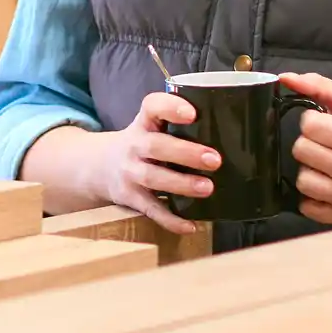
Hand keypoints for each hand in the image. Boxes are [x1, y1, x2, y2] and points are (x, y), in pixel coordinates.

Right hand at [83, 92, 220, 234]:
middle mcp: (134, 145)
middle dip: (185, 153)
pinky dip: (171, 220)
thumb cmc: (141, 145)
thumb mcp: (149, 128)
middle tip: (215, 160)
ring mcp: (129, 172)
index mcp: (143, 123)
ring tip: (207, 188)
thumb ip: (178, 128)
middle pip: (155, 146)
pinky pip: (151, 210)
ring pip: (153, 178)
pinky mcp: (130, 197)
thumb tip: (233, 134)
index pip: (152, 107)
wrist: (98, 166)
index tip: (192, 113)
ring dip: (181, 184)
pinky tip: (191, 225)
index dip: (170, 107)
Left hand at [279, 72, 331, 225]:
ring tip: (325, 164)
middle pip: (302, 151)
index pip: (310, 126)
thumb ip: (319, 86)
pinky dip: (311, 195)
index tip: (324, 124)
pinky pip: (307, 208)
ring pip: (302, 181)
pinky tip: (326, 183)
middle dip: (308, 143)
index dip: (311, 121)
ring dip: (309, 169)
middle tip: (324, 144)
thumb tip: (284, 78)